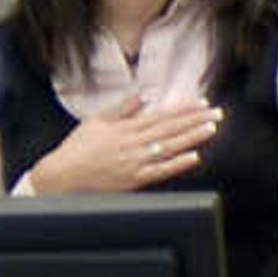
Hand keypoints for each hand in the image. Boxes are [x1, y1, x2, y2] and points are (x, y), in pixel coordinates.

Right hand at [26, 95, 221, 193]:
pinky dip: (178, 164)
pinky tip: (194, 157)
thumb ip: (120, 110)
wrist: (61, 176)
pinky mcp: (133, 180)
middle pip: (170, 128)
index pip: (161, 115)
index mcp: (125, 128)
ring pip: (170, 146)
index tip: (200, 103)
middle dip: (195, 120)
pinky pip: (160, 171)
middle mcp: (133, 143)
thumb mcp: (95, 122)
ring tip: (211, 129)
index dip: (182, 109)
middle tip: (216, 113)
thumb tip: (138, 96)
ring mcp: (135, 162)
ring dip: (192, 137)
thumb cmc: (75, 150)